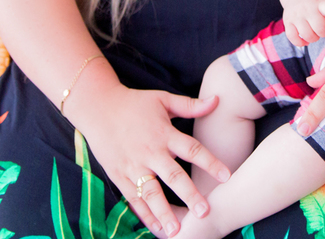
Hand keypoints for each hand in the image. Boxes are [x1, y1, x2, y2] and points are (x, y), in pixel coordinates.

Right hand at [74, 84, 230, 236]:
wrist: (97, 106)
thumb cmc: (134, 102)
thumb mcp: (163, 99)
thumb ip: (190, 105)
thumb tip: (218, 100)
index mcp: (164, 134)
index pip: (192, 149)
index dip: (210, 162)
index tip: (227, 176)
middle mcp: (150, 152)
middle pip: (173, 176)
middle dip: (189, 194)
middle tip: (204, 212)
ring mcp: (133, 165)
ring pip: (150, 192)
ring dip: (164, 212)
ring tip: (176, 231)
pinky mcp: (118, 174)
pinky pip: (132, 198)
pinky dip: (144, 214)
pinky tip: (157, 228)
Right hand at [283, 0, 324, 45]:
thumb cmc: (317, 0)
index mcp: (320, 2)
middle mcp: (307, 8)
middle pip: (319, 28)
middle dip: (323, 33)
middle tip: (322, 29)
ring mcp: (296, 15)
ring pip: (306, 35)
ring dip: (313, 38)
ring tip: (314, 34)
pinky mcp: (287, 21)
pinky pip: (292, 37)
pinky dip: (300, 42)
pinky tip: (305, 40)